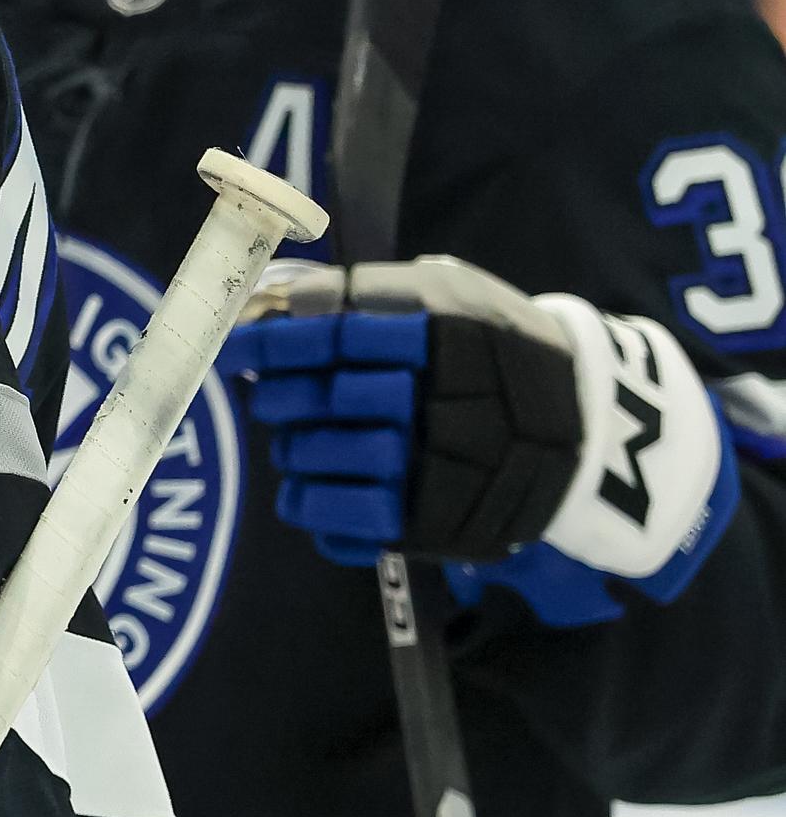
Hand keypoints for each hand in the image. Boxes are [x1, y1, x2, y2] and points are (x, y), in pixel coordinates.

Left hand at [224, 256, 734, 624]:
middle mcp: (438, 407)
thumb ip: (370, 291)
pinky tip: (313, 485)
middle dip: (279, 395)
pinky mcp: (427, 526)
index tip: (235, 346)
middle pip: (319, 398)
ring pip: (316, 458)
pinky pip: (333, 522)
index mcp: (443, 340)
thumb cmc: (492, 351)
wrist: (581, 431)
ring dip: (291, 448)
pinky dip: (307, 503)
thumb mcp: (453, 295)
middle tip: (268, 394)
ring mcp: (432, 472)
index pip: (332, 336)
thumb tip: (287, 301)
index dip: (271, 342)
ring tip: (297, 438)